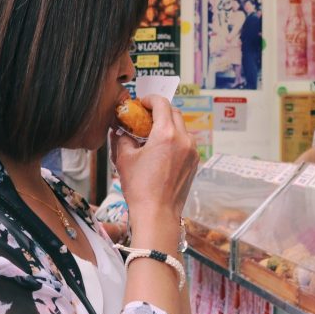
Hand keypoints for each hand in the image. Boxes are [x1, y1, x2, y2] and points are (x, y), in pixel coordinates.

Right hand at [111, 95, 197, 252]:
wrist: (157, 214)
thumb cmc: (140, 188)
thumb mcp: (124, 159)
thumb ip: (122, 138)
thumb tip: (119, 129)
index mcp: (167, 134)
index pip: (162, 104)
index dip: (149, 99)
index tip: (140, 103)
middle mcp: (184, 139)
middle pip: (174, 113)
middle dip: (159, 111)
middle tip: (144, 117)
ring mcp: (192, 151)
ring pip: (181, 128)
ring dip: (168, 125)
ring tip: (151, 136)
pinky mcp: (194, 163)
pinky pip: (185, 143)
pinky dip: (174, 140)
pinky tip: (160, 151)